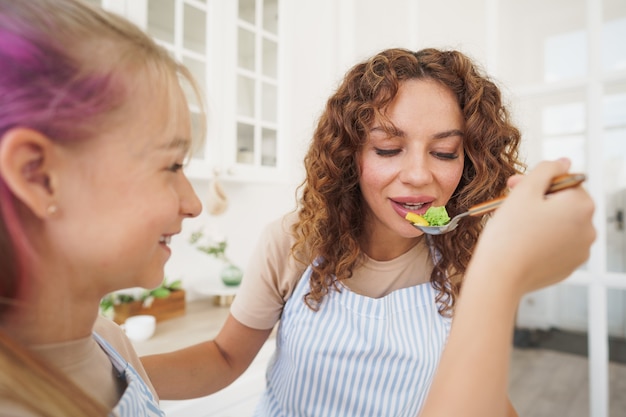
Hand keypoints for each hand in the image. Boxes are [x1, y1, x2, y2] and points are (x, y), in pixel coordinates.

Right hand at [472, 158, 595, 295]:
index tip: (514, 187)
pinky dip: (541, 240)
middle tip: (510, 204)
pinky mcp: (568, 266)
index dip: (537, 181)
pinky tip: (522, 243)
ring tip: (515, 226)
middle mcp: (588, 228)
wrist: (499, 276)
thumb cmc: (509, 234)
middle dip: (539, 200)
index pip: (563, 181)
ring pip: (560, 224)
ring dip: (540, 220)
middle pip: (563, 203)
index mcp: (581, 205)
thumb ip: (547, 169)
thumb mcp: (525, 191)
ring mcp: (580, 250)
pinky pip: (556, 245)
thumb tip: (563, 162)